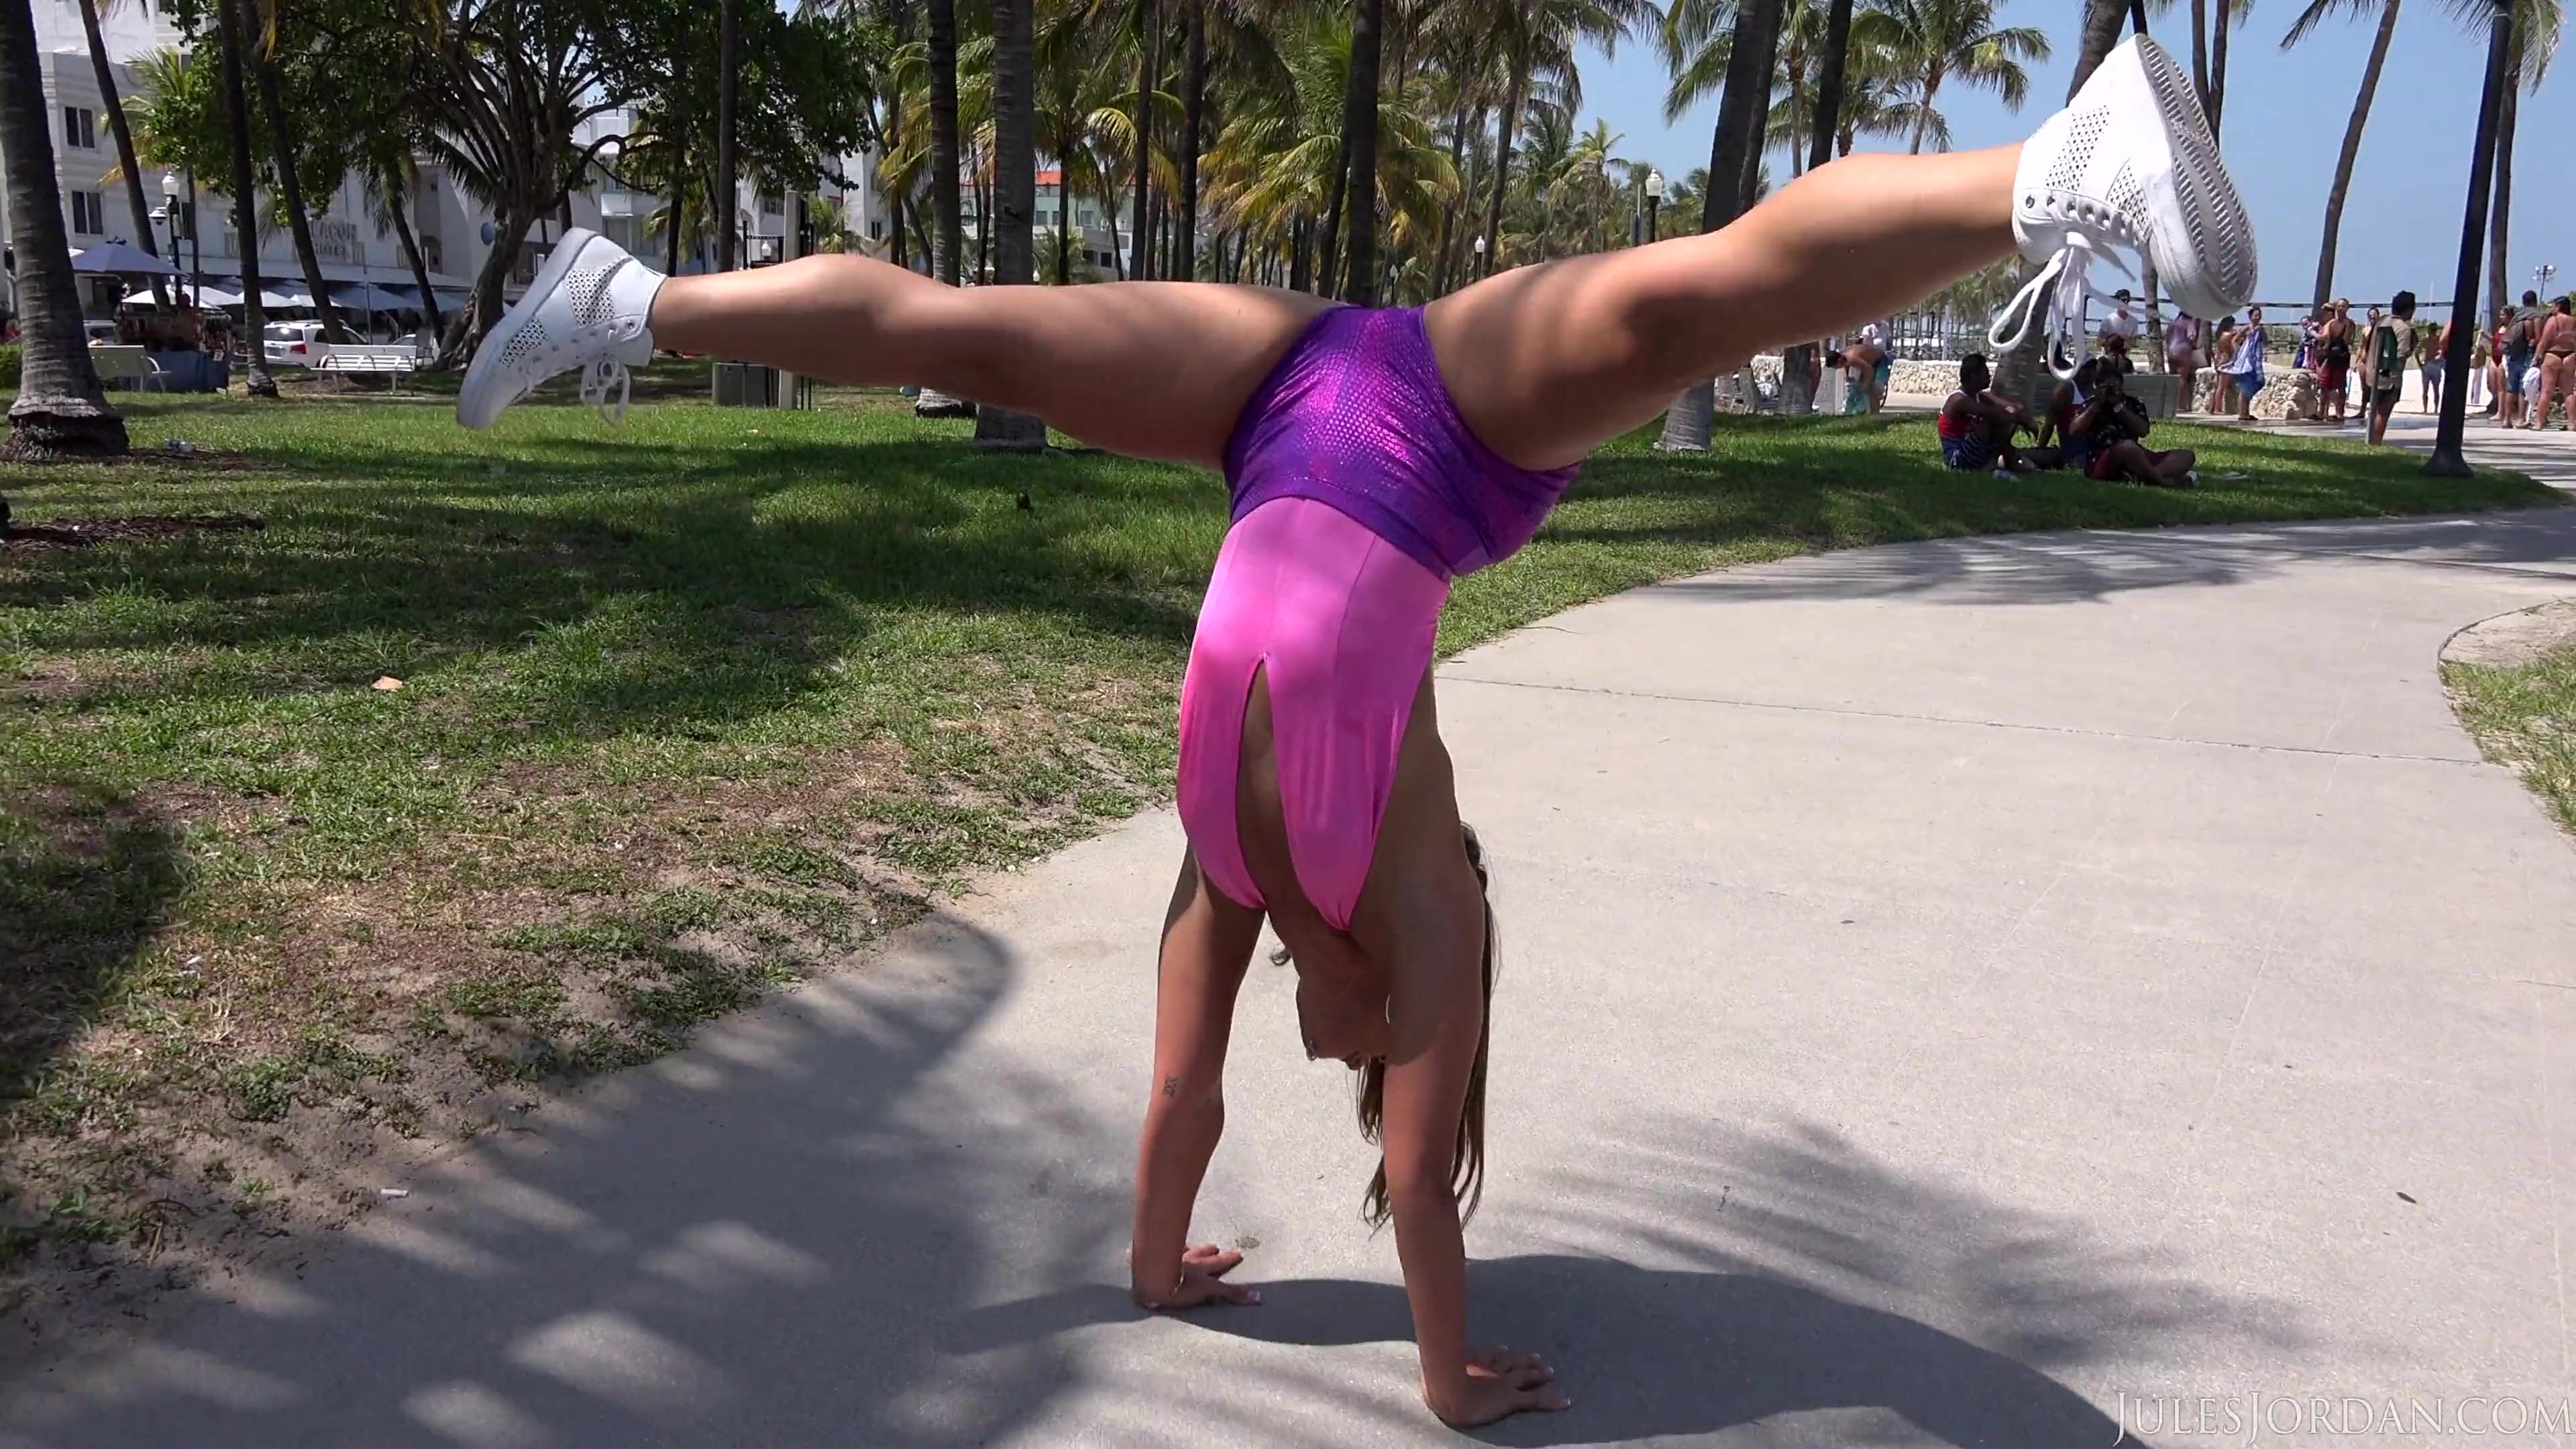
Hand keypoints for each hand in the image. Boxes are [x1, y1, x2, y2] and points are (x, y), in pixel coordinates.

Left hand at [1132, 1243, 1259, 1310]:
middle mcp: (1189, 1260)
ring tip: (1199, 1247)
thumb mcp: (1208, 1292)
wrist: (1151, 1277)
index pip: (1219, 1265)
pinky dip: (1170, 1250)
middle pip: (1203, 1256)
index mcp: (1201, 1268)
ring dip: (1194, 1250)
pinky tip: (1168, 1249)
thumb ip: (1230, 1294)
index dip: (1229, 1261)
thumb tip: (1258, 1298)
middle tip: (1218, 1247)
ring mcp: (1171, 1258)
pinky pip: (1164, 1249)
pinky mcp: (1155, 1256)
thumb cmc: (1179, 1287)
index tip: (1239, 1253)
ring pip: (1186, 1251)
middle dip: (1212, 1253)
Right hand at [1427, 1347, 1570, 1427]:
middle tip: (1537, 1358)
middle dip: (1525, 1360)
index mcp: (1476, 1361)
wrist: (1448, 1393)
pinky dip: (1553, 1400)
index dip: (1499, 1352)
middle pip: (1513, 1361)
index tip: (1503, 1350)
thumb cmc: (1436, 1382)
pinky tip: (1567, 1402)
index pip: (1491, 1354)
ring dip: (1540, 1374)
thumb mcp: (1431, 1371)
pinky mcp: (1513, 1399)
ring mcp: (1505, 1383)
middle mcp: (1493, 1368)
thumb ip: (1432, 1367)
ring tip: (1551, 1372)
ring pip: (1528, 1375)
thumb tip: (1420, 1366)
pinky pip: (1537, 1399)